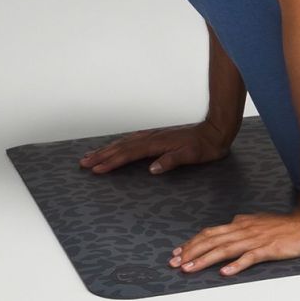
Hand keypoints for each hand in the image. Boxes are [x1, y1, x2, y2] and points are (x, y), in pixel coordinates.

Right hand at [80, 120, 234, 176]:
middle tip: (83, 163)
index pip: (130, 154)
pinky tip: (114, 147)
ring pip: (125, 142)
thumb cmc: (206, 146)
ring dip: (107, 149)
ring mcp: (154, 136)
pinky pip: (132, 140)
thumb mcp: (192, 155)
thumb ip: (172, 161)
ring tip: (91, 155)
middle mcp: (152, 138)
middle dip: (102, 155)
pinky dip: (119, 144)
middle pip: (122, 147)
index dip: (113, 162)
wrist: (216, 131)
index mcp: (158, 144)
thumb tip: (152, 169)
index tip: (97, 169)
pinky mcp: (157, 136)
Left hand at [169, 208, 299, 276]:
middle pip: (212, 241)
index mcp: (241, 224)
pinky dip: (236, 265)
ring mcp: (256, 240)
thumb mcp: (260, 220)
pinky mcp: (269, 249)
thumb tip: (230, 222)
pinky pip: (249, 257)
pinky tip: (224, 273)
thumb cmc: (286, 224)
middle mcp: (244, 230)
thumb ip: (244, 222)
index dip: (192, 243)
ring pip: (225, 249)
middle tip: (174, 264)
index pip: (210, 233)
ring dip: (204, 260)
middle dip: (190, 252)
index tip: (177, 253)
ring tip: (188, 269)